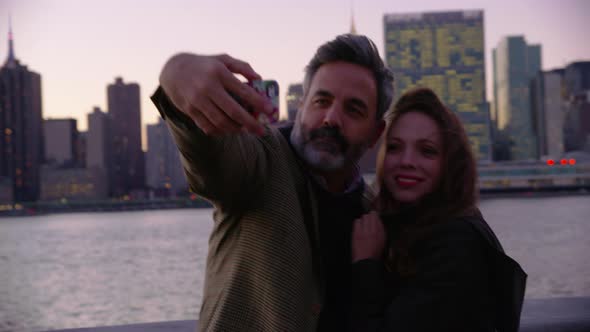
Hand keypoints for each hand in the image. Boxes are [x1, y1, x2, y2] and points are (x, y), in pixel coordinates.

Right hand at [159, 53, 273, 135]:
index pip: (243, 91)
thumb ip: (242, 67)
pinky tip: (230, 129)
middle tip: (262, 130)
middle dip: (250, 123)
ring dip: (237, 129)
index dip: (259, 103)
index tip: (270, 110)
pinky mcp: (190, 110)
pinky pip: (208, 126)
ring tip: (246, 130)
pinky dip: (221, 131)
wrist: (173, 70)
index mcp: (219, 72)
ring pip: (221, 122)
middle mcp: (208, 87)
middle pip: (233, 111)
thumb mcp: (222, 59)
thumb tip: (259, 79)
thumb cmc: (204, 65)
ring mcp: (198, 100)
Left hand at [352, 211, 385, 262]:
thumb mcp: (383, 240)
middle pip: (368, 215)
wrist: (366, 260)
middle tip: (369, 221)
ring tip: (364, 225)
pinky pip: (356, 223)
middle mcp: (371, 230)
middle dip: (368, 217)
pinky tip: (359, 228)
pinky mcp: (356, 234)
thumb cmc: (374, 252)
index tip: (374, 216)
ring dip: (363, 220)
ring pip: (362, 218)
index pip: (375, 216)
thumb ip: (381, 228)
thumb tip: (378, 220)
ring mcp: (362, 232)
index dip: (374, 215)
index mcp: (379, 232)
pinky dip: (358, 224)